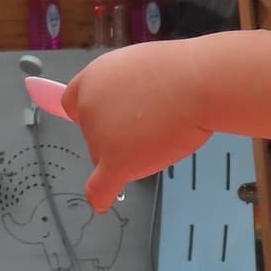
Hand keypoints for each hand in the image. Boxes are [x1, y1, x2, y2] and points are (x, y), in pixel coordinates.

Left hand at [63, 43, 210, 210]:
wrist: (198, 82)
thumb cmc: (181, 73)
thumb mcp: (141, 67)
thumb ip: (125, 90)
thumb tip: (126, 108)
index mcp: (94, 79)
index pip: (72, 103)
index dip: (87, 114)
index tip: (97, 120)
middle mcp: (90, 107)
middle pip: (92, 134)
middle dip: (116, 135)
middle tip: (149, 124)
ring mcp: (100, 137)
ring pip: (106, 157)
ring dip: (130, 154)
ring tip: (163, 134)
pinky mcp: (116, 161)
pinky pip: (100, 187)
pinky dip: (101, 197)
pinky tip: (103, 203)